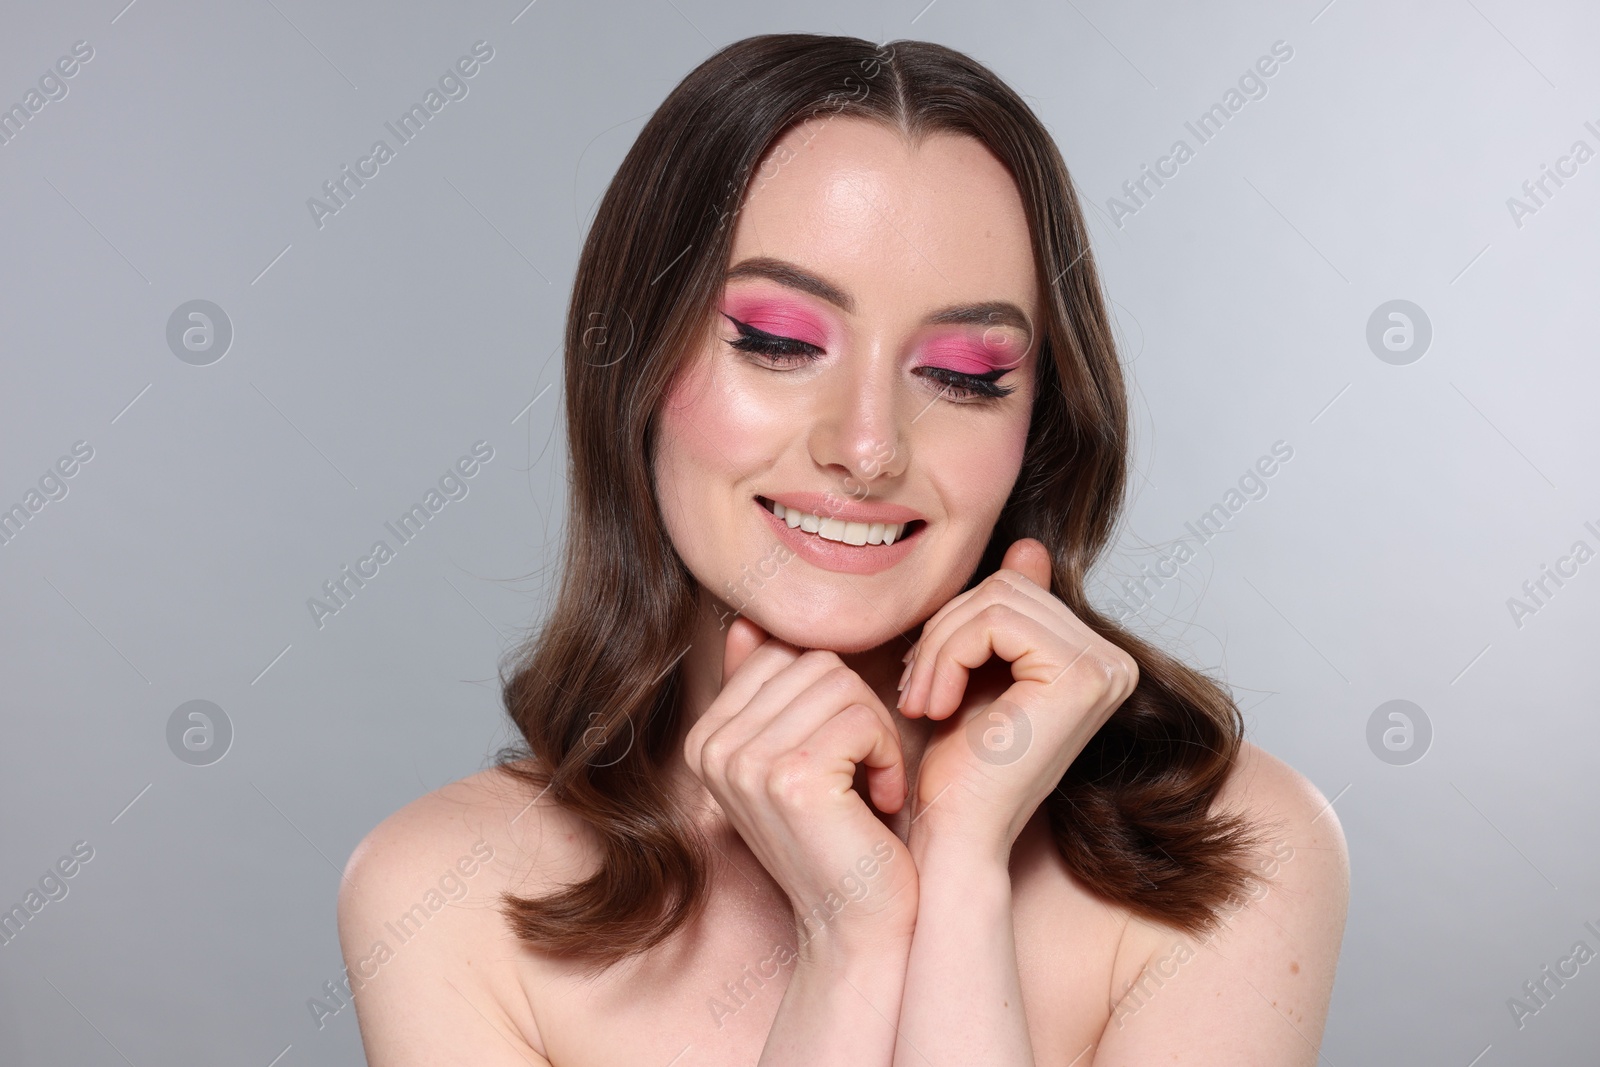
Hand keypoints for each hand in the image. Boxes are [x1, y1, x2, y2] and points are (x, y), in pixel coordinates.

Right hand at [683, 617, 920, 948]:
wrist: (858, 922)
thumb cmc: (840, 837)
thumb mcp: (795, 758)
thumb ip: (767, 694)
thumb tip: (747, 624)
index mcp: (705, 739)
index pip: (784, 655)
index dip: (832, 697)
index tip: (841, 755)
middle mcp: (714, 749)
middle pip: (815, 664)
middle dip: (858, 711)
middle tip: (866, 770)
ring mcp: (746, 764)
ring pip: (842, 685)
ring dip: (877, 734)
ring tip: (874, 784)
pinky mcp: (792, 779)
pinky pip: (862, 718)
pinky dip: (889, 756)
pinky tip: (883, 799)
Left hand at [898, 538, 1139, 863]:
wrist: (953, 838)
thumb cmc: (955, 771)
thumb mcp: (972, 673)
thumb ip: (1003, 615)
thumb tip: (1030, 547)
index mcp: (1095, 660)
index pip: (1012, 590)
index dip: (955, 626)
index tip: (925, 680)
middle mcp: (1114, 663)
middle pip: (1006, 587)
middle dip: (945, 633)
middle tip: (917, 691)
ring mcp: (1106, 668)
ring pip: (996, 599)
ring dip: (939, 648)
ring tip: (923, 701)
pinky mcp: (1082, 676)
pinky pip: (994, 621)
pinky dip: (947, 656)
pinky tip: (936, 707)